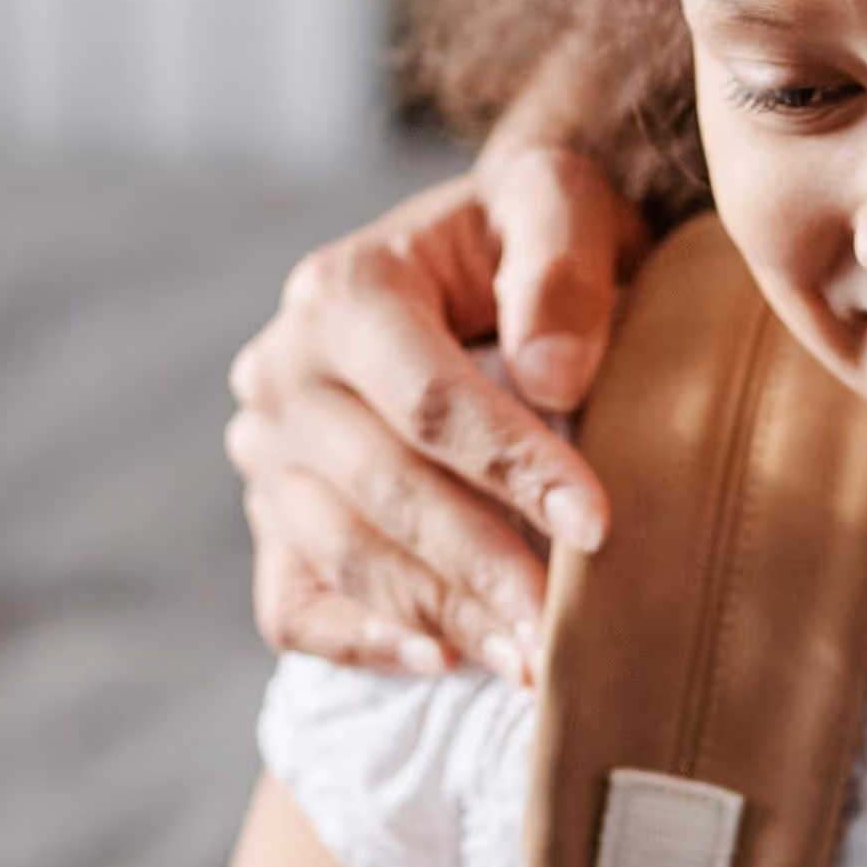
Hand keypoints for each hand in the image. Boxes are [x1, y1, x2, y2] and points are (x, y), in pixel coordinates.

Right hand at [224, 142, 645, 678]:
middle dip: (484, 564)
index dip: (514, 469)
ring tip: (534, 661)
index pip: (428, 401)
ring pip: (346, 555)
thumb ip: (561, 266)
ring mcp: (268, 456)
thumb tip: (553, 377)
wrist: (485, 260)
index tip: (597, 526)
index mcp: (342, 291)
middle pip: (386, 489)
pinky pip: (296, 606)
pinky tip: (447, 660)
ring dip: (444, 614)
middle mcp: (284, 373)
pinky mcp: (274, 521)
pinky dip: (364, 642)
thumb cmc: (531, 237)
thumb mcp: (560, 205)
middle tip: (566, 628)